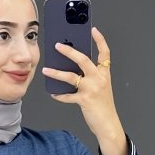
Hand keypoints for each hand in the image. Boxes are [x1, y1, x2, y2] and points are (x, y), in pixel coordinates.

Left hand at [41, 25, 123, 142]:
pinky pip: (67, 96)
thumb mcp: (101, 87)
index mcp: (104, 74)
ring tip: (46, 70)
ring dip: (56, 73)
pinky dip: (59, 95)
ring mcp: (92, 89)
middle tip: (57, 45)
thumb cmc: (103, 105)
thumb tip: (72, 67)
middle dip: (69, 51)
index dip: (100, 40)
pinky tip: (53, 93)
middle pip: (83, 60)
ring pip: (71, 76)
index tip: (93, 30)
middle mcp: (99, 79)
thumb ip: (90, 76)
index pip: (105, 53)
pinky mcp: (84, 100)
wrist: (108, 124)